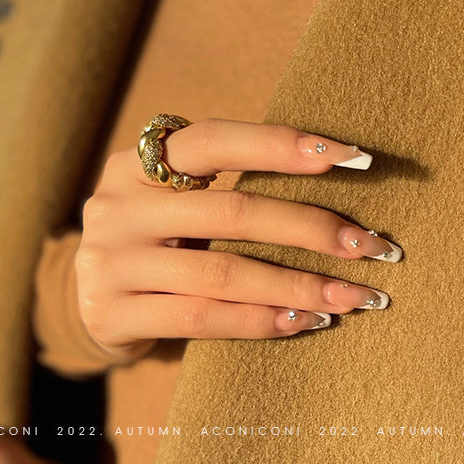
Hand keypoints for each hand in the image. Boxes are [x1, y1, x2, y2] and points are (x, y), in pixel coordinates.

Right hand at [76, 118, 401, 363]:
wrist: (89, 307)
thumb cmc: (158, 247)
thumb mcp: (174, 204)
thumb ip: (225, 187)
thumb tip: (335, 172)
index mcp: (135, 164)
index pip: (215, 141)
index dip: (283, 145)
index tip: (353, 158)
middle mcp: (116, 207)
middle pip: (233, 212)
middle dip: (313, 228)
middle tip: (373, 246)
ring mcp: (109, 263)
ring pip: (224, 273)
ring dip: (300, 285)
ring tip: (353, 296)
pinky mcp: (111, 315)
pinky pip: (202, 318)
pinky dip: (261, 321)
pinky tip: (305, 321)